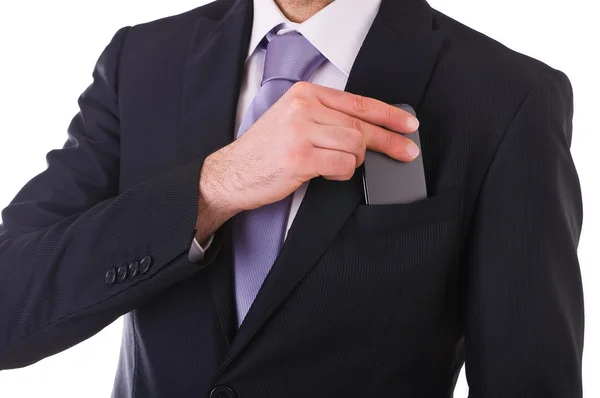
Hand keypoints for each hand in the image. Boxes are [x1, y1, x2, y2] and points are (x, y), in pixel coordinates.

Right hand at [200, 82, 420, 215]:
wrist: (232, 173)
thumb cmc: (265, 150)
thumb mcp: (293, 120)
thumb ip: (326, 118)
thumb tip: (366, 130)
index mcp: (304, 94)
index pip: (358, 102)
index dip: (388, 114)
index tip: (408, 124)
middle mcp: (303, 108)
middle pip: (361, 125)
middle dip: (388, 142)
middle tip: (407, 152)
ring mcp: (301, 132)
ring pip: (355, 145)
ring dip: (353, 162)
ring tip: (336, 166)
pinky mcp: (301, 157)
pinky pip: (343, 165)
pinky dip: (341, 174)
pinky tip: (327, 173)